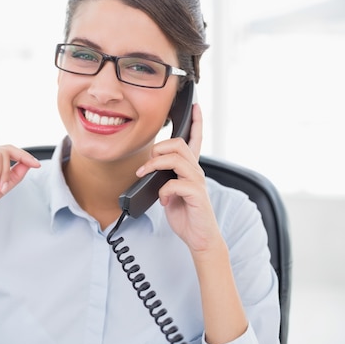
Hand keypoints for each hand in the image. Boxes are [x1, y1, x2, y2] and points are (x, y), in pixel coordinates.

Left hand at [136, 104, 221, 252]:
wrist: (198, 238)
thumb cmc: (184, 213)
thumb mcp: (169, 191)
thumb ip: (163, 176)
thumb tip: (148, 169)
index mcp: (190, 168)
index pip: (196, 139)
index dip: (197, 121)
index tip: (195, 105)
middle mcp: (196, 171)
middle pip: (179, 144)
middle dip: (158, 149)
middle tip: (146, 166)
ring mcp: (198, 182)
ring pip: (177, 159)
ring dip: (155, 165)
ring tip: (146, 176)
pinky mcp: (196, 195)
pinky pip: (175, 183)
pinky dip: (164, 190)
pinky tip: (163, 200)